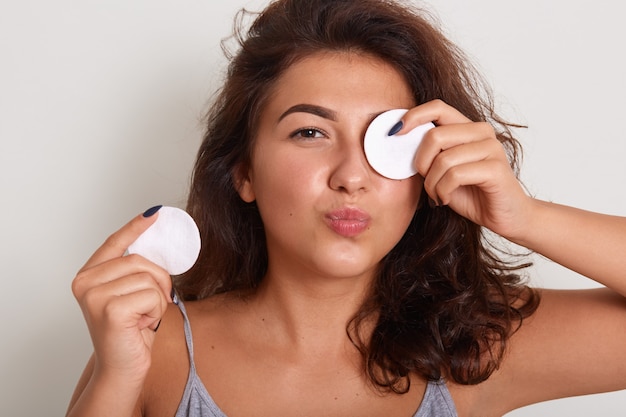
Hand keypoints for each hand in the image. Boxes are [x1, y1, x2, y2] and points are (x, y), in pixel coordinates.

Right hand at [71, 209, 173, 381]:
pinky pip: (152, 295)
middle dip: (159, 280)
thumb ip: (135, 270)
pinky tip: (143, 325)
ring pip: (149, 278)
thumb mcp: (131, 293)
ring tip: (143, 317)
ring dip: (158, 299)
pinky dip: (156, 311)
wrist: (122, 369)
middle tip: (153, 303)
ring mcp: (95, 296)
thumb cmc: (130, 331)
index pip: (114, 243)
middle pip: (140, 260)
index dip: (135, 227)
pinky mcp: (111, 310)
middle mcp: (85, 283)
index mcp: (88, 276)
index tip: (155, 213)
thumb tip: (155, 241)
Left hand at [399, 100, 532, 239]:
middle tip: (426, 181)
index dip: (413, 116)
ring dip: (432, 183)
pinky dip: (443, 190)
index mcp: (468, 127)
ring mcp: (491, 148)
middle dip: (422, 163)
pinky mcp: (495, 168)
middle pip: (434, 135)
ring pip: (443, 159)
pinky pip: (455, 175)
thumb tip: (399, 140)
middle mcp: (482, 132)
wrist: (505, 216)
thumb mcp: (442, 170)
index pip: (438, 107)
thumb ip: (429, 154)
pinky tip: (445, 198)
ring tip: (437, 194)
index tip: (395, 133)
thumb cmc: (472, 193)